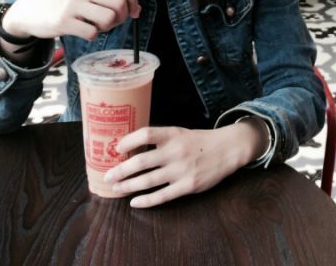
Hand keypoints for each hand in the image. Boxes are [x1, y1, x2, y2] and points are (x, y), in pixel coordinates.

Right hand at [1, 0, 140, 41]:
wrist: (26, 10)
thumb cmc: (60, 0)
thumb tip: (136, 9)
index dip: (133, 1)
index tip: (134, 12)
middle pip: (119, 2)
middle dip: (122, 17)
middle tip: (113, 22)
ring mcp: (71, 3)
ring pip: (108, 18)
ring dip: (107, 28)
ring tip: (95, 26)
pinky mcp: (62, 21)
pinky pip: (92, 33)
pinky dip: (92, 36)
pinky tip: (82, 31)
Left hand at [103, 119, 270, 207]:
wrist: (227, 149)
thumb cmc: (199, 141)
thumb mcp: (180, 133)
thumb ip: (160, 140)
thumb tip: (132, 148)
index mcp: (173, 134)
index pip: (146, 134)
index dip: (128, 141)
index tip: (116, 148)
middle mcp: (175, 151)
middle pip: (141, 162)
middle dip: (121, 170)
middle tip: (108, 175)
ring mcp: (181, 170)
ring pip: (148, 181)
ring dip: (128, 186)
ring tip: (117, 188)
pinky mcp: (188, 186)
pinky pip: (162, 196)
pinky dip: (146, 201)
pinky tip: (134, 202)